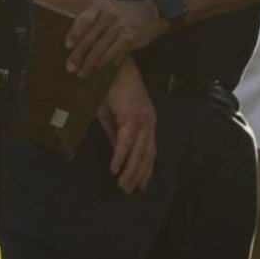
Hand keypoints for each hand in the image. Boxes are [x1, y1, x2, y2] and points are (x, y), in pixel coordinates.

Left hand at [66, 0, 167, 76]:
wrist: (153, 13)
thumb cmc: (126, 12)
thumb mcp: (109, 6)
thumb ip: (94, 17)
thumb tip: (75, 38)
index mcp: (101, 3)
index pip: (83, 19)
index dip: (74, 34)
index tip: (68, 46)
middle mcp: (109, 13)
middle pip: (89, 37)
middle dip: (78, 54)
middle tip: (70, 66)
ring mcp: (119, 26)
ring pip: (99, 49)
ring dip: (88, 63)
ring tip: (82, 72)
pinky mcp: (128, 38)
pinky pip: (111, 54)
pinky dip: (102, 62)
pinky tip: (97, 68)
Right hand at [97, 58, 156, 193]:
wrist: (110, 67)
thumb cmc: (110, 89)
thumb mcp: (112, 117)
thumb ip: (116, 135)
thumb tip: (118, 155)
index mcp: (146, 121)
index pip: (149, 151)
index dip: (145, 169)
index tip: (140, 185)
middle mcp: (148, 121)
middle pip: (146, 154)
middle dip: (139, 174)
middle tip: (130, 191)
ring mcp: (142, 118)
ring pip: (139, 151)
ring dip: (131, 170)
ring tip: (123, 185)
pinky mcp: (132, 115)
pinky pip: (126, 140)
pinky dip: (121, 156)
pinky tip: (115, 168)